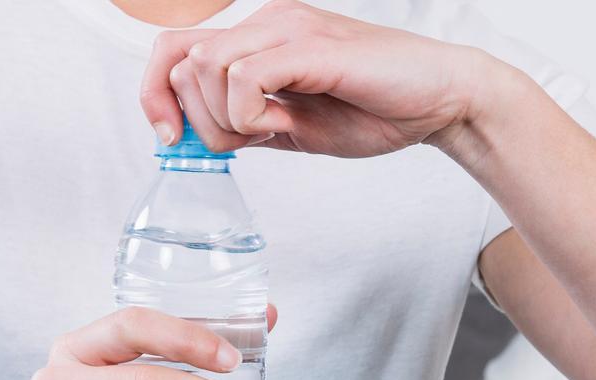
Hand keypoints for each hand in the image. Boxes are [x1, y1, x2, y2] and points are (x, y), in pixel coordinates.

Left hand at [140, 0, 499, 157]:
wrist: (440, 101)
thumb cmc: (374, 110)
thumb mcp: (290, 127)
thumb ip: (244, 125)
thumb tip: (194, 138)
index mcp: (258, 37)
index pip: (173, 50)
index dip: (155, 95)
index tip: (171, 138)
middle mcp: (267, 22)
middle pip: (180, 63)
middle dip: (199, 121)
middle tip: (245, 142)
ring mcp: (288, 29)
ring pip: (204, 68)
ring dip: (226, 119)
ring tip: (271, 131)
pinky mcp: (310, 46)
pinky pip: (244, 79)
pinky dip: (250, 115)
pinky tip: (282, 125)